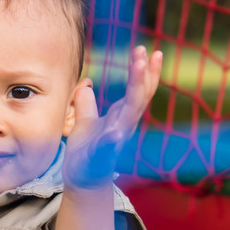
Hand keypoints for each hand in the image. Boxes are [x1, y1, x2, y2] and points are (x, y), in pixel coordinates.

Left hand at [63, 45, 160, 190]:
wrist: (82, 179)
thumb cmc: (87, 151)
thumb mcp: (84, 121)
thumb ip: (86, 102)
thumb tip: (86, 84)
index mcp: (121, 116)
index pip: (137, 89)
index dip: (143, 71)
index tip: (146, 50)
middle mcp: (123, 125)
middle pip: (139, 96)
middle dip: (144, 75)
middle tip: (146, 53)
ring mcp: (116, 140)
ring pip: (130, 114)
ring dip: (137, 92)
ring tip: (139, 68)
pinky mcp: (103, 156)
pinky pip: (109, 147)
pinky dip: (113, 139)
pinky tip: (115, 132)